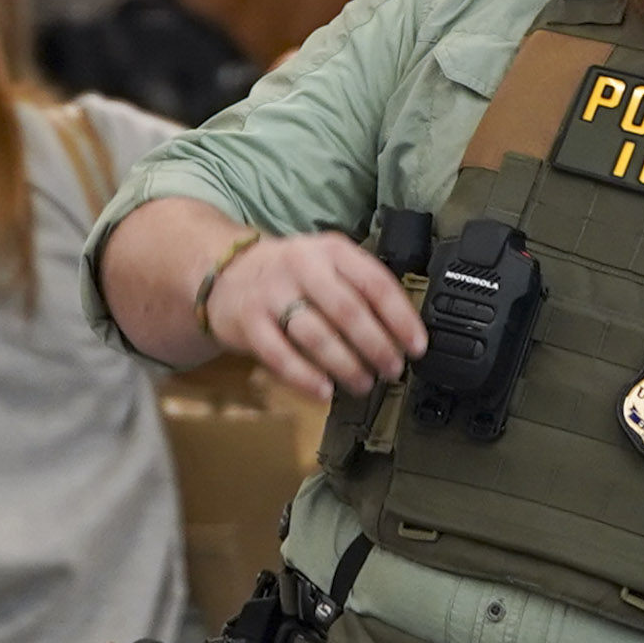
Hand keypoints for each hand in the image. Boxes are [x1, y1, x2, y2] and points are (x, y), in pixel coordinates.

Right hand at [205, 229, 425, 400]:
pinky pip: (280, 356)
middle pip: (348, 311)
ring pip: (317, 336)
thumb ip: (360, 288)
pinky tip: (324, 392)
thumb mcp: (328, 264)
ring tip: (363, 383)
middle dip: (377, 346)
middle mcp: (302, 266)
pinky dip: (305, 377)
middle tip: (392, 370)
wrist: (226, 273)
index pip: (375, 283)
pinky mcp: (248, 322)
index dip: (401, 319)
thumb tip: (403, 332)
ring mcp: (272, 294)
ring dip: (346, 366)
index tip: (417, 347)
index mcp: (331, 250)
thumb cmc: (291, 276)